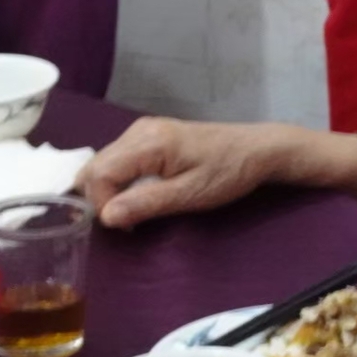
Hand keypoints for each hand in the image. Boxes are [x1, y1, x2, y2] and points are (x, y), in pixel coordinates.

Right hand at [74, 119, 356, 228]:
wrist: (261, 149)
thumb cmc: (231, 172)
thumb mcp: (191, 194)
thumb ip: (147, 203)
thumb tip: (106, 216)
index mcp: (149, 141)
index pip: (99, 174)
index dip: (101, 203)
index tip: (125, 226)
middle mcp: (140, 130)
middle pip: (95, 166)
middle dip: (100, 198)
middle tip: (126, 223)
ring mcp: (144, 130)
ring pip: (104, 163)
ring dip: (108, 190)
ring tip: (133, 212)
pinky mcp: (151, 135)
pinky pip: (119, 159)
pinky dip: (119, 180)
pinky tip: (137, 196)